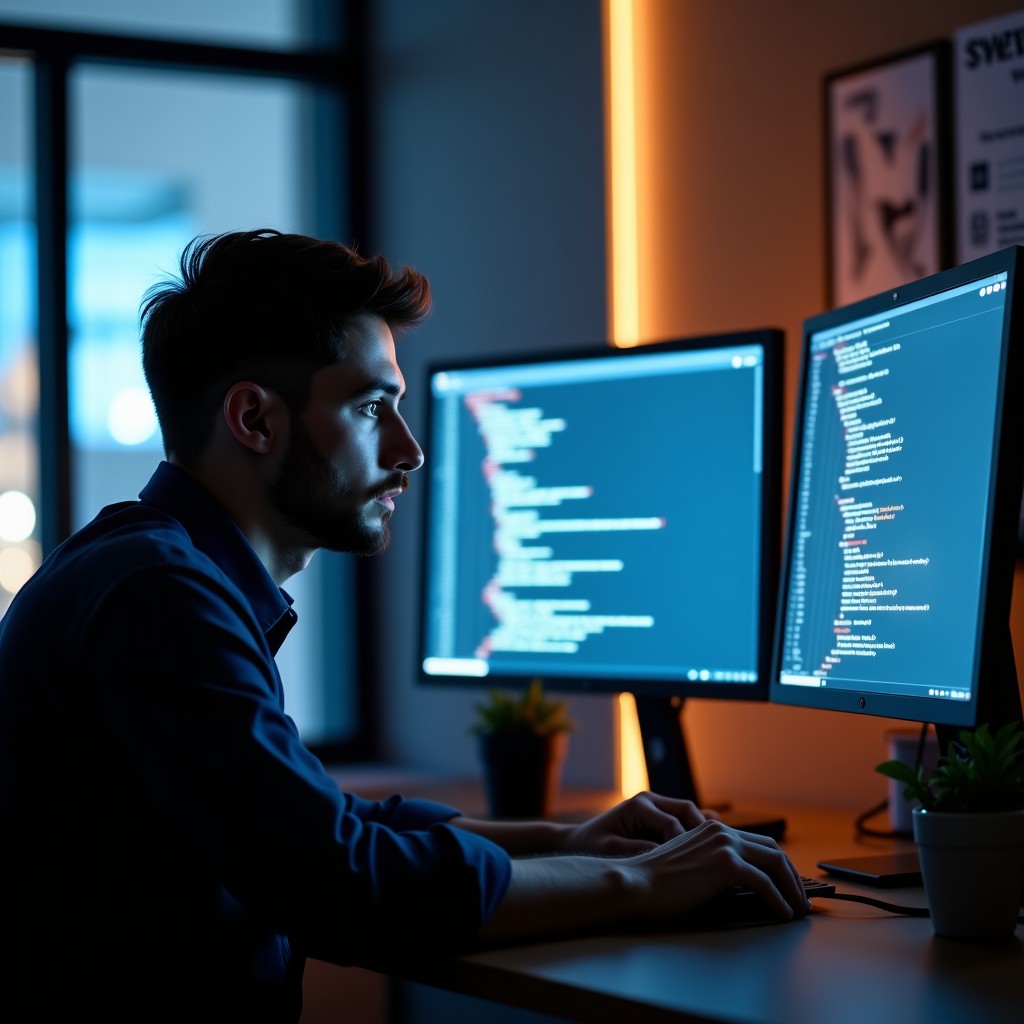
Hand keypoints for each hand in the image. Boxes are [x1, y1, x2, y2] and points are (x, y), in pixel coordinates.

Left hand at [556, 790, 707, 855]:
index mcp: (638, 805)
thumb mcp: (610, 850)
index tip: (695, 866)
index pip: (672, 822)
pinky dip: (695, 832)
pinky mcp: (658, 815)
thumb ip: (636, 851)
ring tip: (717, 853)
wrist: (578, 840)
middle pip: (687, 810)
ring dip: (701, 831)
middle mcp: (649, 800)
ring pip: (689, 813)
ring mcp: (655, 805)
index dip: (685, 844)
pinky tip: (710, 848)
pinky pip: (682, 820)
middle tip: (716, 855)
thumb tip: (665, 856)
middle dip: (701, 832)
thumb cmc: (591, 846)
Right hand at [626, 818, 809, 922]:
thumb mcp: (692, 866)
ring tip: (798, 908)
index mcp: (712, 828)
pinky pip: (764, 884)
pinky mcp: (725, 865)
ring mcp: (724, 845)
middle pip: (773, 850)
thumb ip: (715, 866)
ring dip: (791, 888)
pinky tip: (784, 913)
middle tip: (801, 898)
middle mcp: (721, 830)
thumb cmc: (657, 882)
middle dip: (792, 876)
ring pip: (774, 863)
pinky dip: (779, 900)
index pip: (758, 843)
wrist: (637, 884)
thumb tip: (745, 886)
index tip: (789, 885)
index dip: (779, 865)